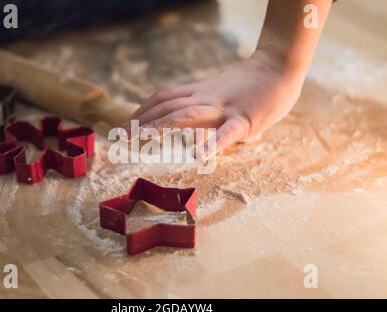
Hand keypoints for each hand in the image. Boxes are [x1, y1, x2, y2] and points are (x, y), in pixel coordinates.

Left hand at [123, 49, 303, 157]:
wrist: (278, 68)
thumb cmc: (249, 86)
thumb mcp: (218, 93)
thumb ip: (200, 105)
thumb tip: (186, 125)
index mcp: (200, 92)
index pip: (164, 98)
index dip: (142, 110)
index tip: (125, 125)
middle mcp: (206, 98)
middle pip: (168, 106)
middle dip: (142, 120)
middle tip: (121, 136)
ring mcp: (224, 108)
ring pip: (188, 115)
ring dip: (162, 126)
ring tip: (142, 138)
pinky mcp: (246, 118)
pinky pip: (229, 131)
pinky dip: (214, 143)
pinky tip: (200, 156)